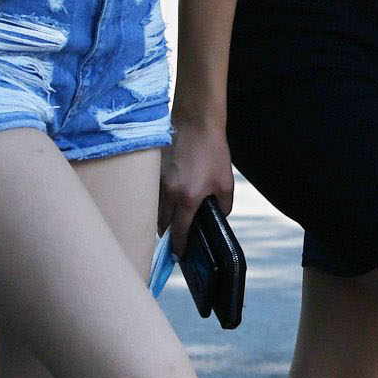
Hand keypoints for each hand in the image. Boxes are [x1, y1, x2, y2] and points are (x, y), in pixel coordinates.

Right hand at [159, 120, 235, 244]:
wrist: (196, 122)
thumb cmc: (213, 152)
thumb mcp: (225, 183)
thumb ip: (222, 207)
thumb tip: (215, 219)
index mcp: (188, 198)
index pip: (178, 232)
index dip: (178, 247)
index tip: (179, 256)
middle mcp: (168, 193)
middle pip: (162, 225)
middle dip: (168, 234)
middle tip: (177, 238)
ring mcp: (157, 181)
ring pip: (154, 210)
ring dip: (162, 218)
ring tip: (173, 219)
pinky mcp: (152, 172)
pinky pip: (152, 195)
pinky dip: (159, 202)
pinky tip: (169, 198)